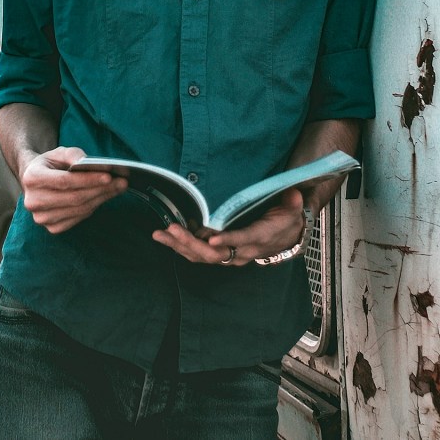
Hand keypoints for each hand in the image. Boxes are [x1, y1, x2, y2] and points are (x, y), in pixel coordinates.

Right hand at [20, 147, 127, 233]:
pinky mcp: (51, 228)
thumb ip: (72, 155)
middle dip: (100, 189)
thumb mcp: (59, 153)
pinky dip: (93, 208)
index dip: (87, 180)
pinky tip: (103, 197)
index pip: (64, 181)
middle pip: (74, 198)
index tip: (109, 176)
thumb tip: (85, 163)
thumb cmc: (52, 165)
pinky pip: (78, 219)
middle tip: (121, 182)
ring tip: (118, 188)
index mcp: (31, 178)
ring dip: (101, 199)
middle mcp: (33, 201)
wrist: (37, 182)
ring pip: (78, 210)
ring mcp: (41, 217)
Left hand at [152, 188, 306, 265]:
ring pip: (200, 255)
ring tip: (159, 234)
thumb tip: (292, 195)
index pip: (243, 240)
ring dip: (178, 245)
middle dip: (190, 242)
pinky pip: (196, 254)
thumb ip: (291, 202)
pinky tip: (164, 237)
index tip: (212, 238)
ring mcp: (228, 256)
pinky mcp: (218, 254)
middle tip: (171, 229)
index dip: (228, 240)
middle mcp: (241, 252)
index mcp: (259, 238)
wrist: (285, 237)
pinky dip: (179, 246)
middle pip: (213, 253)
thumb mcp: (292, 209)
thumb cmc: (285, 220)